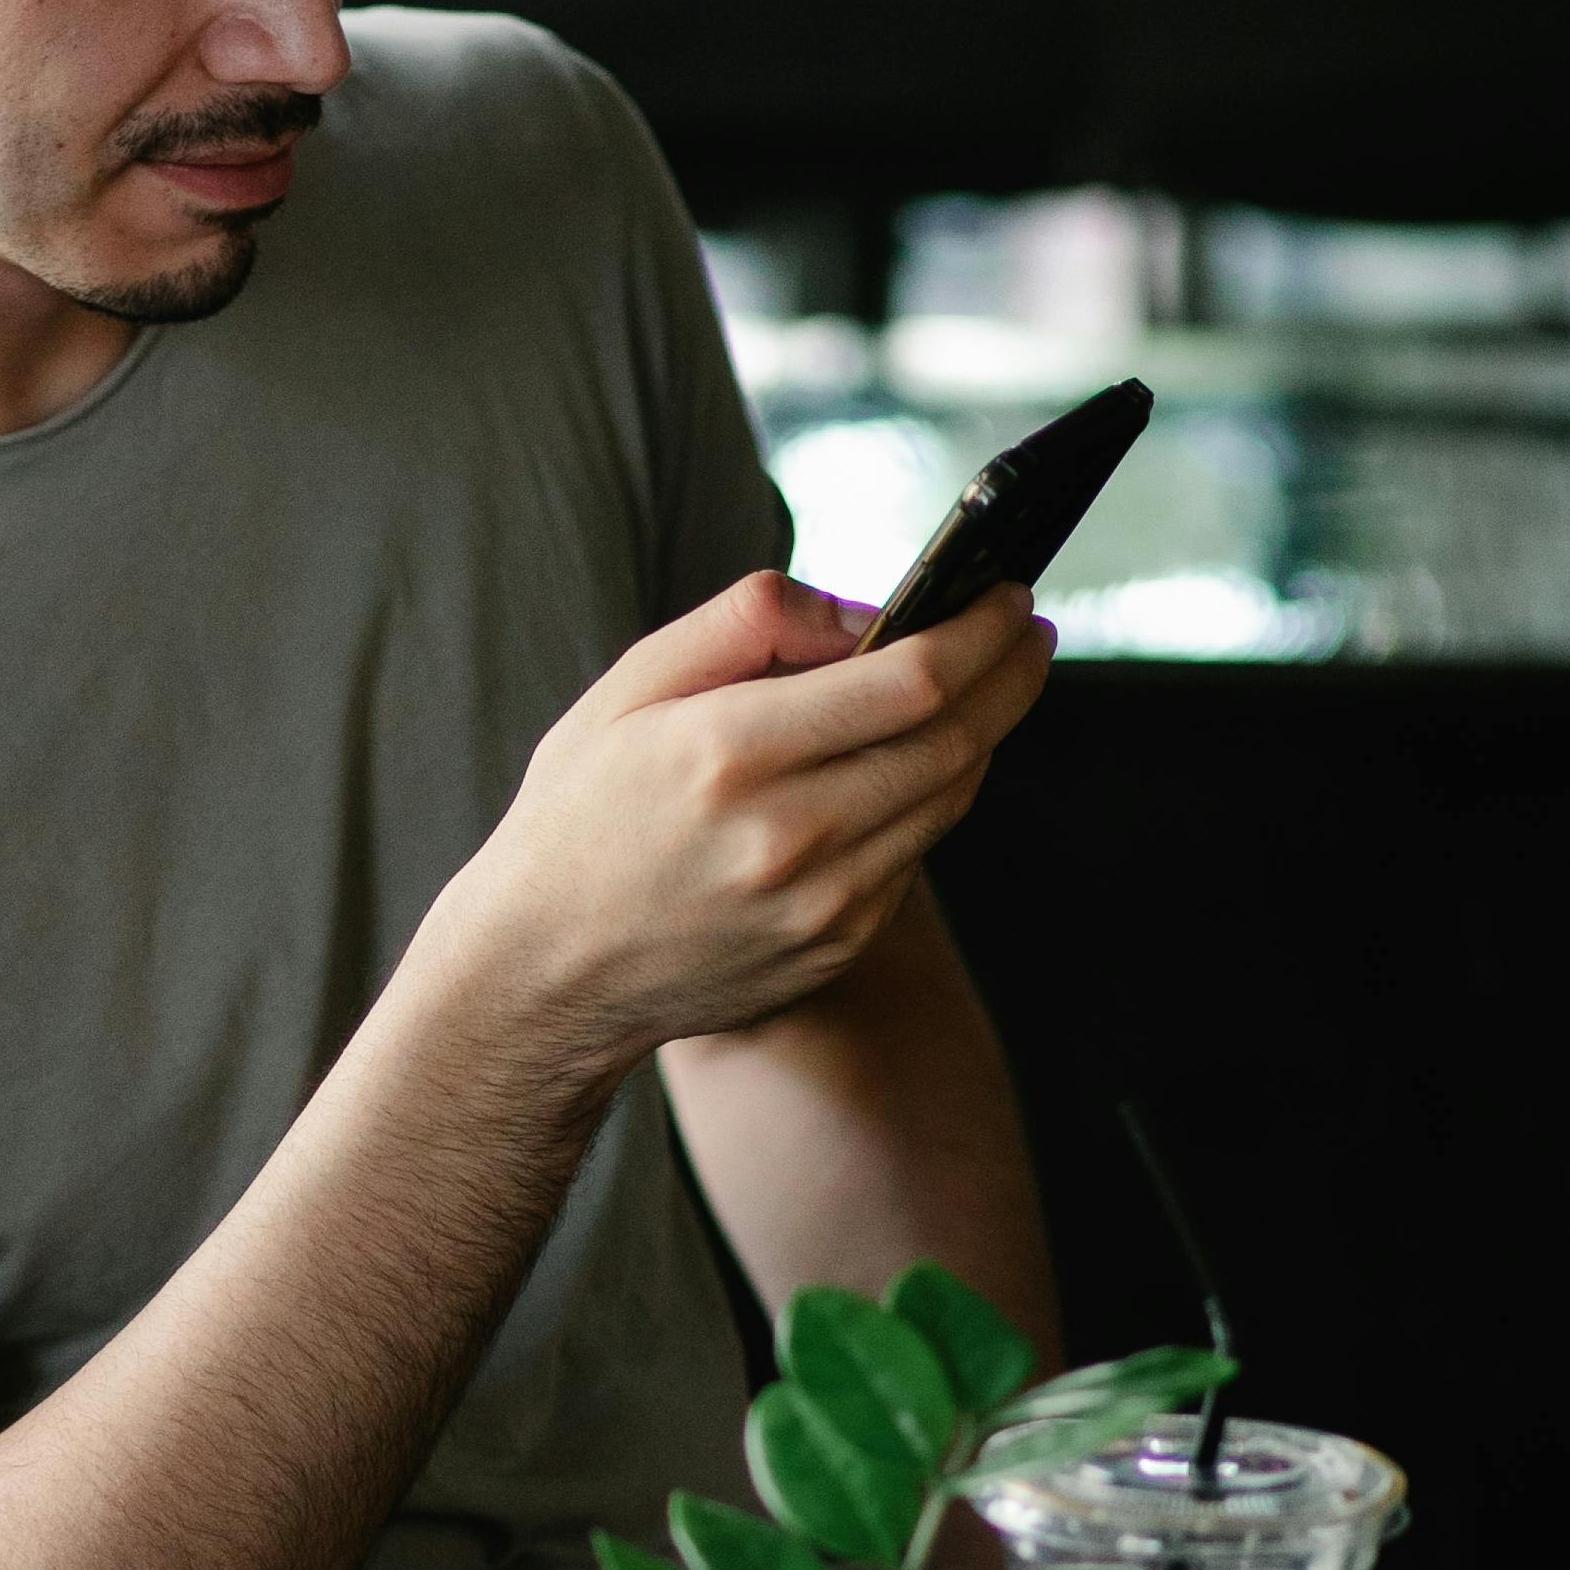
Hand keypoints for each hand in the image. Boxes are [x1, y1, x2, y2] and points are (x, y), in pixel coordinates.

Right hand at [439, 568, 1053, 1065]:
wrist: (541, 974)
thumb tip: (863, 613)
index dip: (981, 630)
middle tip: (1028, 632)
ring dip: (986, 735)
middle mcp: (786, 835)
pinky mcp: (833, 949)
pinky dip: (929, 801)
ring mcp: (819, 905)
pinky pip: (913, 857)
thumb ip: (748, 623)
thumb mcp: (629, 688)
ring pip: (948, 800)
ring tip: (989, 688)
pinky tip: (914, 766)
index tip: (1008, 595)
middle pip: (956, 740)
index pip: (911, 679)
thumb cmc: (579, 816)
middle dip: (1011, 675)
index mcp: (730, 751)